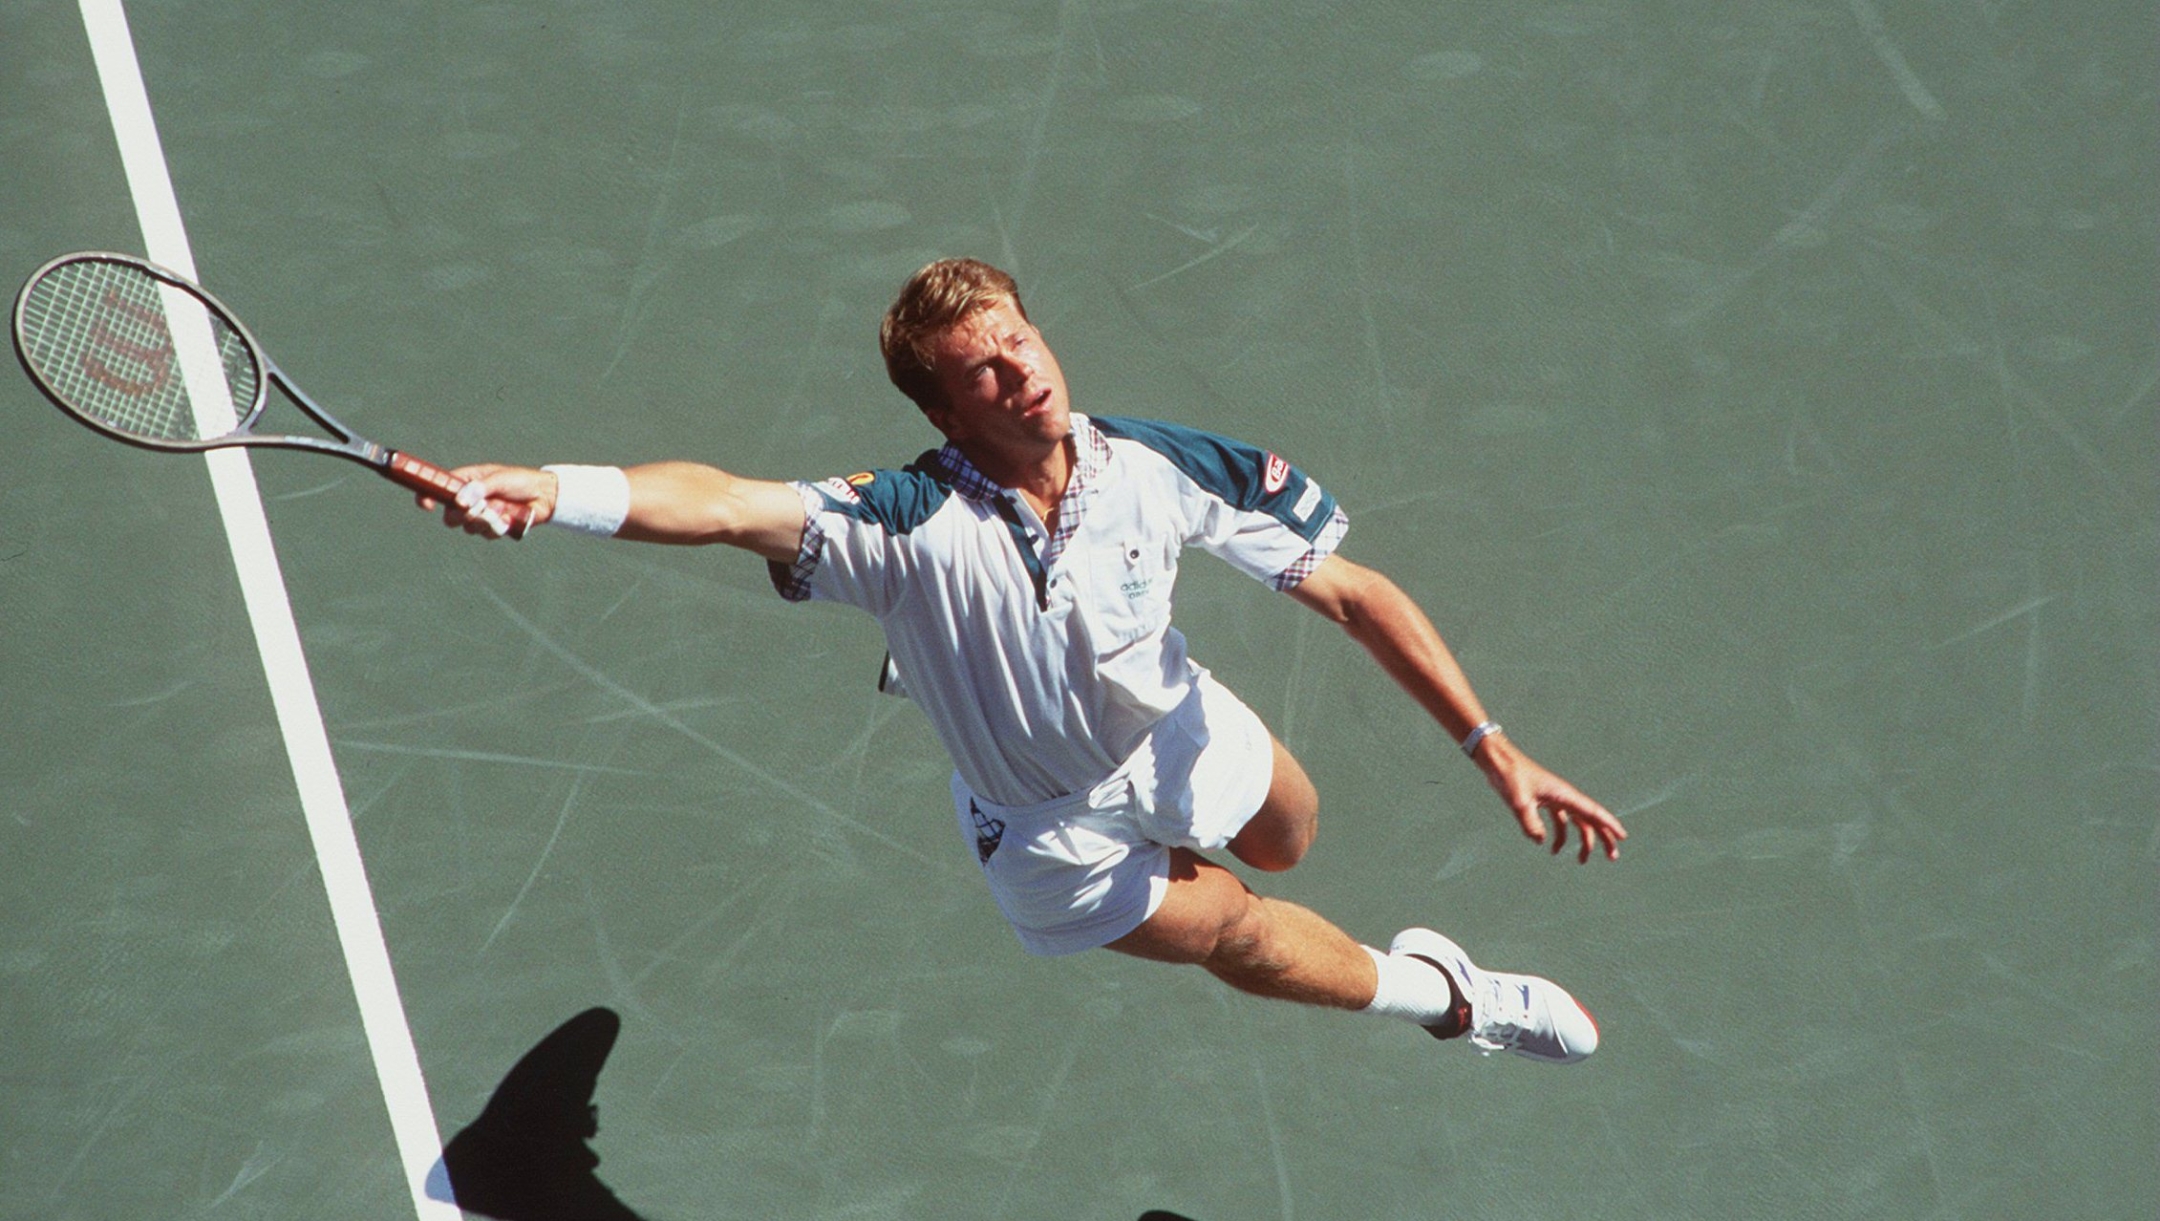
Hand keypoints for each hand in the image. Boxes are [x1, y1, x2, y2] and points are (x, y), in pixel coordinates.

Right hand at [417, 463, 556, 537]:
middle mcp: (468, 500)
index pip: (438, 490)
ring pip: (469, 528)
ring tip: (502, 508)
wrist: (544, 496)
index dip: (427, 496)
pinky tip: (509, 518)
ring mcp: (480, 516)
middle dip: (465, 515)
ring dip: (486, 520)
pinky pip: (486, 534)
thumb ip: (480, 488)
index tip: (426, 504)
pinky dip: (498, 528)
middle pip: (450, 517)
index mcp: (464, 482)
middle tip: (482, 507)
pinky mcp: (492, 528)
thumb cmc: (520, 481)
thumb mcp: (499, 479)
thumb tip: (461, 500)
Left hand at [1474, 736, 1626, 862]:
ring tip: (1581, 861)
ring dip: (1581, 841)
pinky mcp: (1544, 800)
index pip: (1593, 812)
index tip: (1623, 837)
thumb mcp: (1518, 802)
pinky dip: (1559, 835)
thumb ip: (1530, 822)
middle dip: (1603, 838)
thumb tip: (1541, 841)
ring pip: (1577, 822)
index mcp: (1564, 795)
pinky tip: (1550, 848)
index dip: (1610, 824)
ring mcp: (1555, 798)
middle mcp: (1564, 796)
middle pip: (1591, 819)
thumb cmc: (1510, 776)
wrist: (1498, 760)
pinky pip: (1559, 821)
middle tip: (1612, 857)